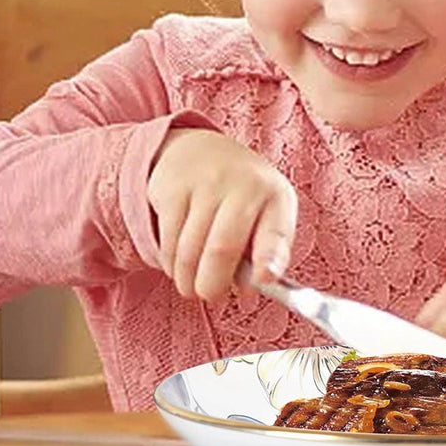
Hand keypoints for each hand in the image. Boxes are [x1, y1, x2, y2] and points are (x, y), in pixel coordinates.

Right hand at [147, 128, 295, 301]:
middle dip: (213, 284)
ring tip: (192, 287)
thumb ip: (265, 254)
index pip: (276, 231)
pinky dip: (171, 264)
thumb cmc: (242, 196)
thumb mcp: (265, 214)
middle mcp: (243, 185)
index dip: (270, 259)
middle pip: (222, 248)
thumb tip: (248, 292)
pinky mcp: (172, 188)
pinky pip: (168, 241)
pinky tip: (178, 266)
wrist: (200, 150)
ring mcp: (206, 184)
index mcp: (276, 197)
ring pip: (190, 250)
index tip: (264, 280)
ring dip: (188, 280)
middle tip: (211, 296)